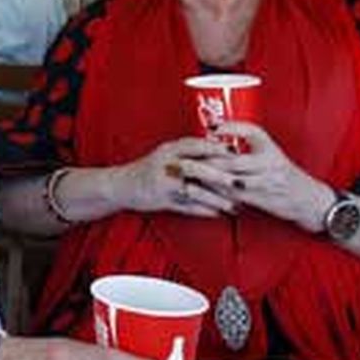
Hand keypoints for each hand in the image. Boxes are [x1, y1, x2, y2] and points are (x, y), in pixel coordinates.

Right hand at [118, 137, 236, 217]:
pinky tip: (216, 214)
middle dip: (220, 177)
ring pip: (193, 191)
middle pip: (196, 168)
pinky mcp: (160, 200)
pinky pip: (185, 207)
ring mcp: (162, 183)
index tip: (236, 155)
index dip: (216, 149)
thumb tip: (220, 150)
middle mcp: (164, 164)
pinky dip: (202, 211)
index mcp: (168, 150)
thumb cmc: (149, 169)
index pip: (195, 145)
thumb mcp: (165, 154)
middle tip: (240, 183)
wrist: (120, 184)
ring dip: (215, 199)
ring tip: (232, 206)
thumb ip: (188, 153)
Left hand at [186, 122, 334, 231]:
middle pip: (232, 161)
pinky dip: (213, 192)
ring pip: (228, 180)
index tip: (212, 127)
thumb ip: (247, 145)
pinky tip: (197, 188)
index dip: (232, 128)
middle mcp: (269, 164)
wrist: (308, 200)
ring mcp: (264, 183)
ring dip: (205, 177)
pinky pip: (231, 196)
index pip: (253, 132)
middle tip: (185, 156)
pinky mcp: (258, 199)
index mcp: (271, 149)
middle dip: (206, 160)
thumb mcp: (271, 153)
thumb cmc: (284, 174)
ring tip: (185, 172)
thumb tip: (215, 133)